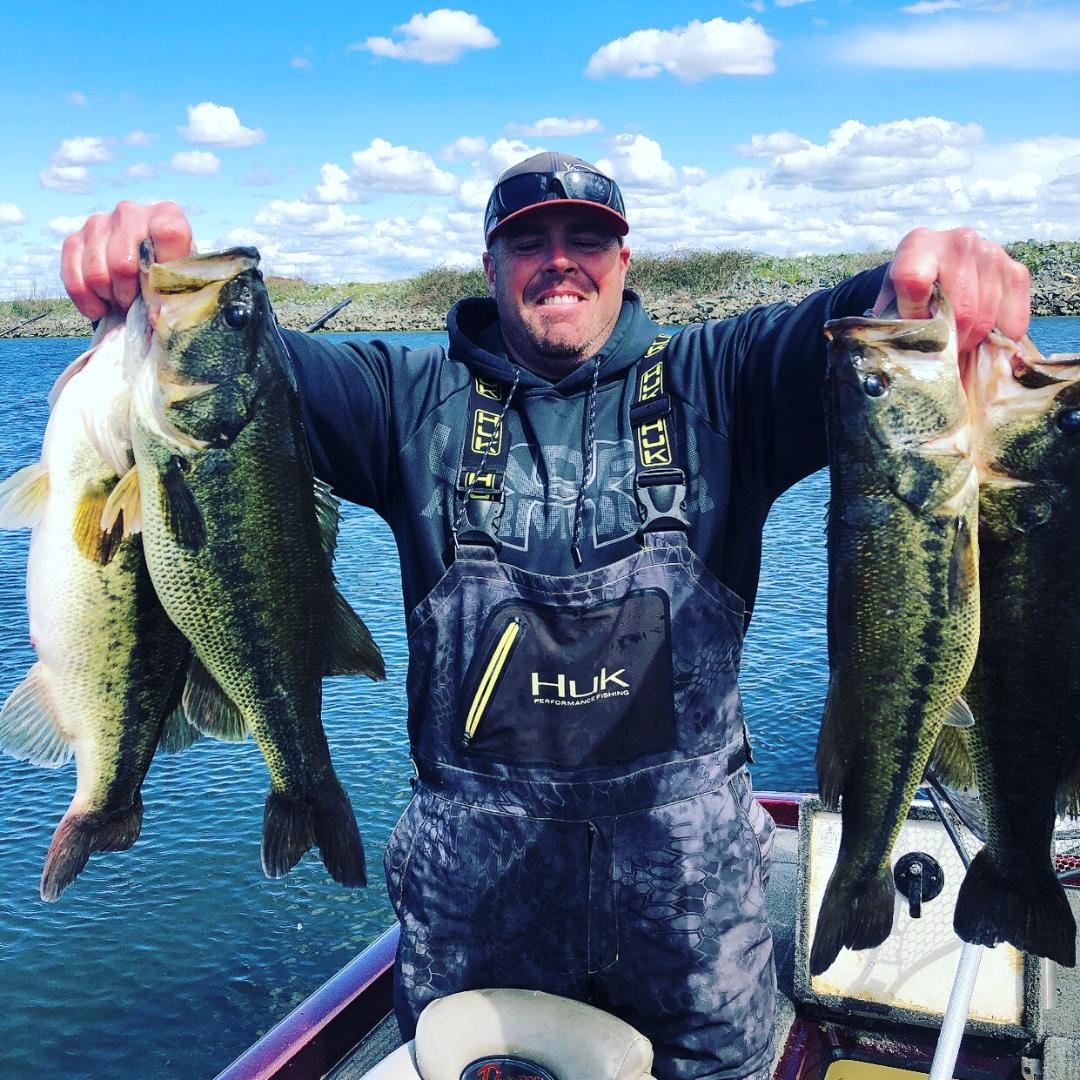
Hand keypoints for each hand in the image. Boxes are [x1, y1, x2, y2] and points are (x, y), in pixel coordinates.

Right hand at [62, 201, 192, 321]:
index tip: (160, 298)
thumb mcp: (181, 280)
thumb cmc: (168, 276)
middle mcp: (130, 212)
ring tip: (121, 304)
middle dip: (129, 296)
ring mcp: (98, 223)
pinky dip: (87, 300)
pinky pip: (74, 278)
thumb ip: (174, 291)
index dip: (163, 273)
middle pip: (123, 263)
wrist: (143, 271)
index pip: (169, 233)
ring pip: (97, 273)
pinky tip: (100, 308)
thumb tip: (156, 316)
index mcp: (166, 215)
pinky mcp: (74, 239)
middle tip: (137, 306)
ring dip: (109, 298)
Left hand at [875, 227, 1030, 352]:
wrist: (936, 266)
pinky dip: (996, 338)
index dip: (914, 314)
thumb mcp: (892, 301)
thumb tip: (909, 354)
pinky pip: (1012, 322)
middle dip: (949, 341)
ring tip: (958, 342)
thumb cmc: (910, 290)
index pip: (913, 281)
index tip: (915, 327)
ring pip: (985, 320)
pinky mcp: (1017, 271)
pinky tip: (981, 335)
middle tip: (942, 349)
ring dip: (971, 342)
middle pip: (960, 310)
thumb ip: (897, 321)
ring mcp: (993, 254)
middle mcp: (960, 242)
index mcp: (919, 244)